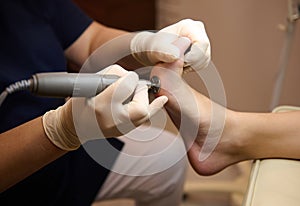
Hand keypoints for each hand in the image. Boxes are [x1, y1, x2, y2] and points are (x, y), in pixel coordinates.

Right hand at [42, 65, 167, 150]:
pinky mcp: (125, 132)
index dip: (129, 80)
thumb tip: (133, 78)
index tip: (127, 78)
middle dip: (140, 91)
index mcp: (100, 106)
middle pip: (140, 106)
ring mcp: (119, 129)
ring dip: (146, 99)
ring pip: (145, 114)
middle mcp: (112, 121)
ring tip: (145, 91)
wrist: (74, 125)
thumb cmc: (81, 100)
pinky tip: (161, 100)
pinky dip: (153, 108)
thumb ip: (115, 75)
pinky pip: (144, 119)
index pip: (126, 87)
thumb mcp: (93, 82)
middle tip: (133, 87)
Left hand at [130, 19, 209, 72]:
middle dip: (190, 63)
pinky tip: (180, 66)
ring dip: (190, 67)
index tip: (181, 63)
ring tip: (176, 64)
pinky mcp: (201, 51)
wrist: (153, 51)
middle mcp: (198, 32)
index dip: (194, 57)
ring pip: (204, 60)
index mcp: (190, 26)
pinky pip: (201, 64)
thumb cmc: (153, 47)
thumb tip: (176, 56)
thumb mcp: (155, 48)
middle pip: (204, 53)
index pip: (202, 44)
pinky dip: (191, 68)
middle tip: (175, 63)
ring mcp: (200, 42)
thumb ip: (164, 51)